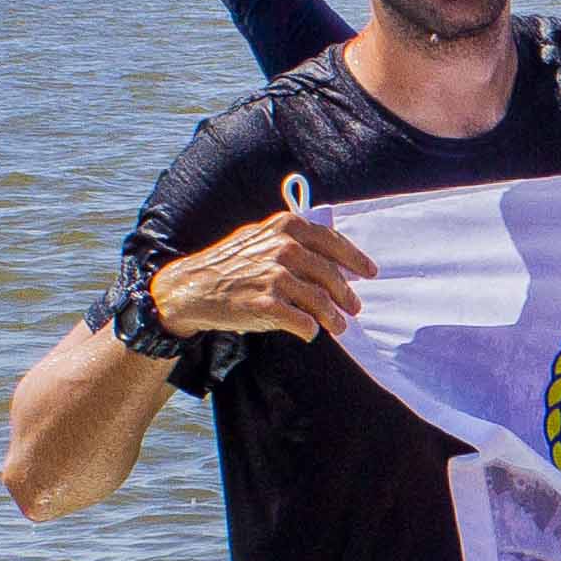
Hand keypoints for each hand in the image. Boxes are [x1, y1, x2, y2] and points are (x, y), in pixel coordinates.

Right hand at [141, 206, 376, 340]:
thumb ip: (292, 240)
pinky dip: (310, 330)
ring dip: (333, 318)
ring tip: (338, 327)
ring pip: (321, 302)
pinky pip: (303, 322)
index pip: (332, 242)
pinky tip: (309, 333)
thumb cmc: (228, 265)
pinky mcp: (266, 305)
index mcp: (285, 227)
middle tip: (354, 308)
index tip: (369, 272)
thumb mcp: (260, 237)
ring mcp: (274, 276)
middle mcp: (283, 248)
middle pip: (331, 275)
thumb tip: (331, 256)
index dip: (355, 259)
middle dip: (346, 295)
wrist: (190, 287)